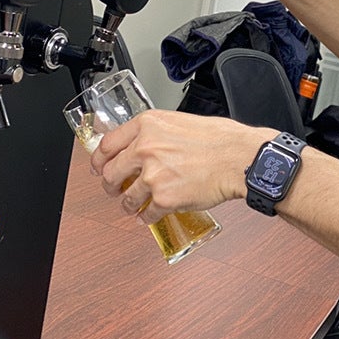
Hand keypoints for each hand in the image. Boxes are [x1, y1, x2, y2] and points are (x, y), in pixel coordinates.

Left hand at [91, 110, 272, 224]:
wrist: (238, 158)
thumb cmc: (219, 138)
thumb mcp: (178, 121)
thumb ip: (155, 132)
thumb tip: (140, 144)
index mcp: (147, 125)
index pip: (107, 144)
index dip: (99, 159)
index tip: (100, 166)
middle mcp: (145, 148)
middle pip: (109, 172)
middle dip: (110, 184)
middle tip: (113, 188)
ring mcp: (153, 175)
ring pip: (126, 196)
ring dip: (128, 203)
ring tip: (133, 205)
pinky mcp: (164, 198)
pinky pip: (146, 213)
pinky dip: (146, 217)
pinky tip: (149, 215)